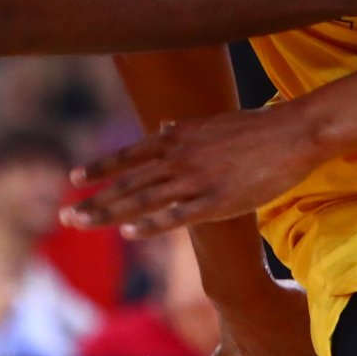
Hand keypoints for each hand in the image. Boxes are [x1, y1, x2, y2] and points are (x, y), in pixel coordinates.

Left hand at [63, 108, 319, 236]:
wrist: (292, 133)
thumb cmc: (256, 128)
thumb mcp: (213, 122)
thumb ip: (184, 128)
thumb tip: (163, 125)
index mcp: (177, 138)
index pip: (129, 155)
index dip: (101, 168)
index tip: (74, 179)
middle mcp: (178, 157)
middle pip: (128, 183)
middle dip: (93, 201)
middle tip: (64, 215)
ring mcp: (195, 179)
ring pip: (142, 201)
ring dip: (107, 214)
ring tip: (79, 224)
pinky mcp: (216, 200)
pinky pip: (175, 216)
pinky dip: (150, 224)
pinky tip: (128, 233)